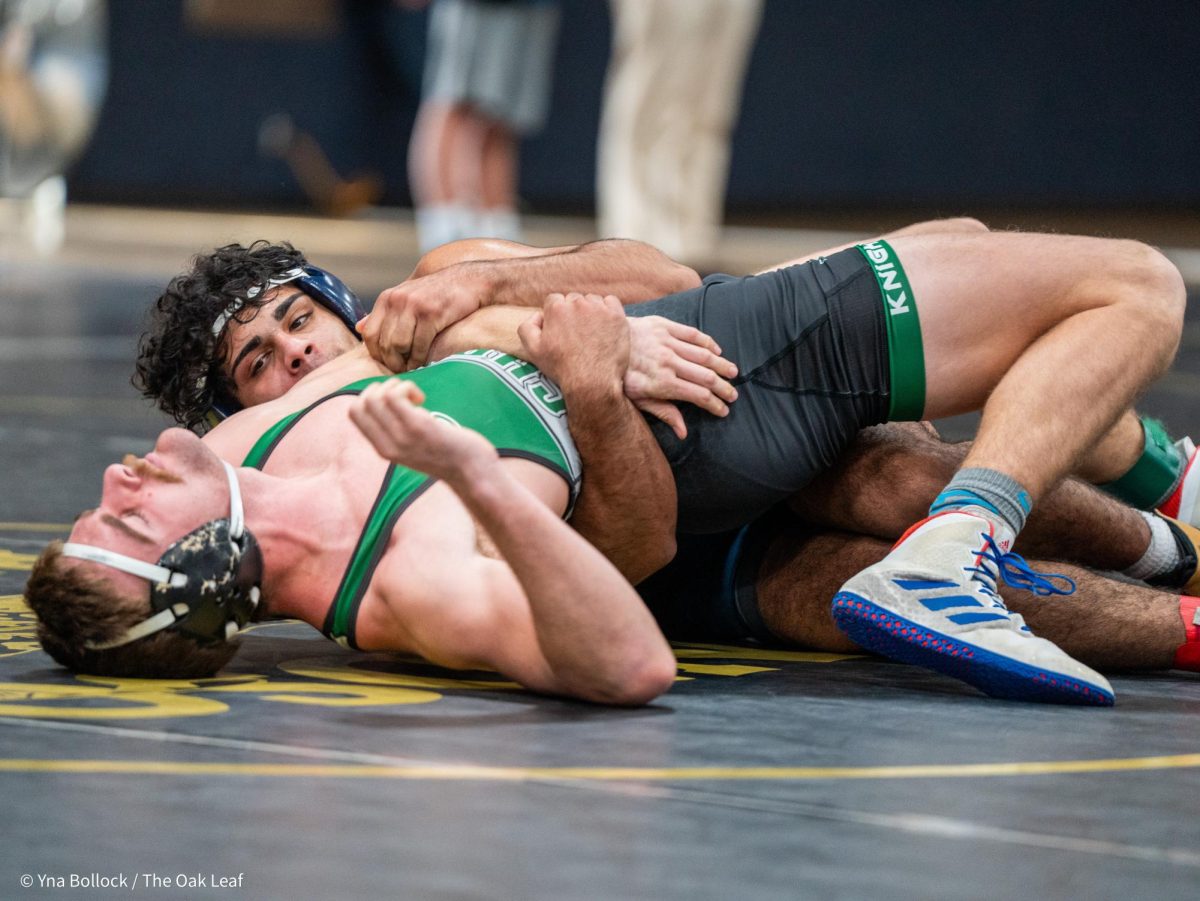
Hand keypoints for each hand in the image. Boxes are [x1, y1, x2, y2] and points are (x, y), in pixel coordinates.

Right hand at [349, 379, 497, 482]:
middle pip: (362, 402)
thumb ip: (396, 434)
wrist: (471, 473)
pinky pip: (395, 396)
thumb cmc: (448, 455)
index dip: (370, 396)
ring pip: (376, 397)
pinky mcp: (419, 428)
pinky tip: (422, 398)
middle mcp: (387, 445)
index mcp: (383, 449)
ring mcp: (402, 437)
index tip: (395, 402)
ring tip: (416, 397)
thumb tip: (387, 403)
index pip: (353, 413)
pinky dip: (407, 387)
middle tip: (407, 397)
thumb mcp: (412, 449)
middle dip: (382, 388)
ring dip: (396, 386)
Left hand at [357, 266, 489, 371]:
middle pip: (384, 342)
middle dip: (392, 362)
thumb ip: (384, 313)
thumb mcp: (407, 297)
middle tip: (402, 370)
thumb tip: (359, 327)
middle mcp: (397, 300)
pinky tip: (426, 361)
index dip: (376, 353)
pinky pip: (420, 344)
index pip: (369, 333)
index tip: (387, 363)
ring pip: (400, 345)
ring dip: (406, 362)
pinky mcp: (432, 313)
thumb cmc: (438, 293)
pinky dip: (421, 358)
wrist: (470, 281)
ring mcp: (414, 306)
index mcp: (387, 298)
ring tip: (413, 367)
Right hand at [518, 293, 628, 399]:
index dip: (556, 316)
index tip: (562, 330)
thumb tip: (538, 314)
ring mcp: (599, 308)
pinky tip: (604, 327)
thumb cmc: (562, 368)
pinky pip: (611, 302)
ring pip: (592, 301)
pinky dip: (608, 311)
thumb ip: (527, 327)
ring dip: (591, 311)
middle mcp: (578, 303)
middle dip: (573, 313)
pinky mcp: (617, 315)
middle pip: (573, 300)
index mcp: (556, 308)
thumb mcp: (533, 350)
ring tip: (591, 333)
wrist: (592, 382)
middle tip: (577, 334)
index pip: (554, 300)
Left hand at [624, 316, 737, 438]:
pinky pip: (692, 334)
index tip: (724, 411)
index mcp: (663, 384)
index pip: (699, 396)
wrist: (597, 344)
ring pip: (704, 355)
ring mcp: (667, 343)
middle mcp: (668, 363)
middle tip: (734, 395)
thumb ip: (663, 413)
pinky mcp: (663, 326)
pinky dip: (708, 343)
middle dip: (724, 388)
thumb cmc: (617, 377)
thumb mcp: (636, 400)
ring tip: (733, 373)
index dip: (715, 405)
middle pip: (707, 377)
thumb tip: (684, 432)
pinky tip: (716, 351)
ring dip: (722, 365)